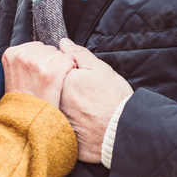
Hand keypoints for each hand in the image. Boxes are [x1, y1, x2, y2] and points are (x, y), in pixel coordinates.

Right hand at [2, 42, 75, 107]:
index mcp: (11, 54)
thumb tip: (37, 48)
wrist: (26, 121)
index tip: (40, 73)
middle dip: (51, 61)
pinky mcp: (52, 72)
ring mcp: (37, 63)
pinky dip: (70, 68)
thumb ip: (22, 59)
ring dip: (61, 65)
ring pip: (59, 54)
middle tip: (46, 79)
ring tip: (52, 82)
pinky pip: (68, 60)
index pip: (36, 46)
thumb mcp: (12, 76)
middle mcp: (23, 55)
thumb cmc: (22, 100)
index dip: (42, 60)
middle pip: (48, 48)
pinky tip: (63, 80)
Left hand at [57, 38, 133, 163]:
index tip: (82, 77)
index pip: (55, 69)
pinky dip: (70, 120)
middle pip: (54, 87)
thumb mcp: (99, 69)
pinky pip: (61, 123)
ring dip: (67, 103)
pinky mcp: (62, 134)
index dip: (69, 70)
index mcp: (60, 81)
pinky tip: (84, 120)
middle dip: (66, 87)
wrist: (122, 132)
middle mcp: (54, 100)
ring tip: (87, 107)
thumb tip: (63, 43)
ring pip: (57, 105)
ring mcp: (57, 118)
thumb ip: (78, 54)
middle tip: (86, 93)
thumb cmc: (113, 99)